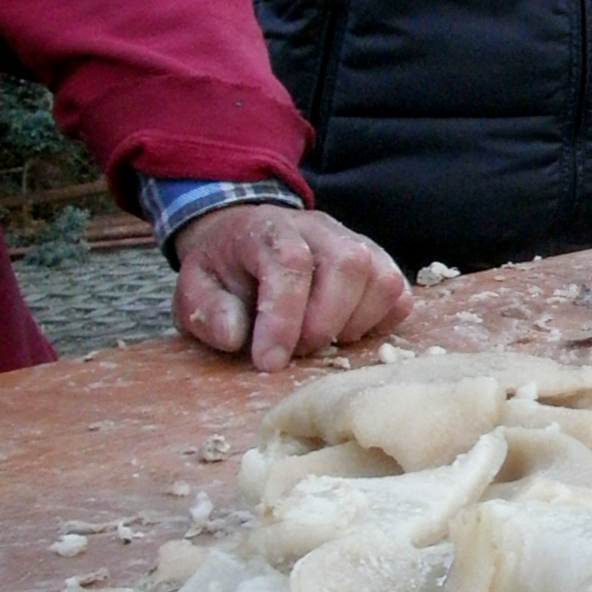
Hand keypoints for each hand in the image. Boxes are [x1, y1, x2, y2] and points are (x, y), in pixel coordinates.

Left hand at [172, 205, 411, 371]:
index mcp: (268, 230)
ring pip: (381, 278)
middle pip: (347, 263)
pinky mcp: (377, 262)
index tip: (268, 362)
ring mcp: (354, 242)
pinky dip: (380, 322)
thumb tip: (236, 335)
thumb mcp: (193, 289)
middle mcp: (318, 229)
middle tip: (299, 351)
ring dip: (356, 324)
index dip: (282, 319)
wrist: (246, 235)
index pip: (289, 263)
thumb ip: (206, 310)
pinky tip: (347, 332)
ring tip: (324, 340)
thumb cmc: (224, 270)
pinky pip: (399, 293)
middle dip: (325, 322)